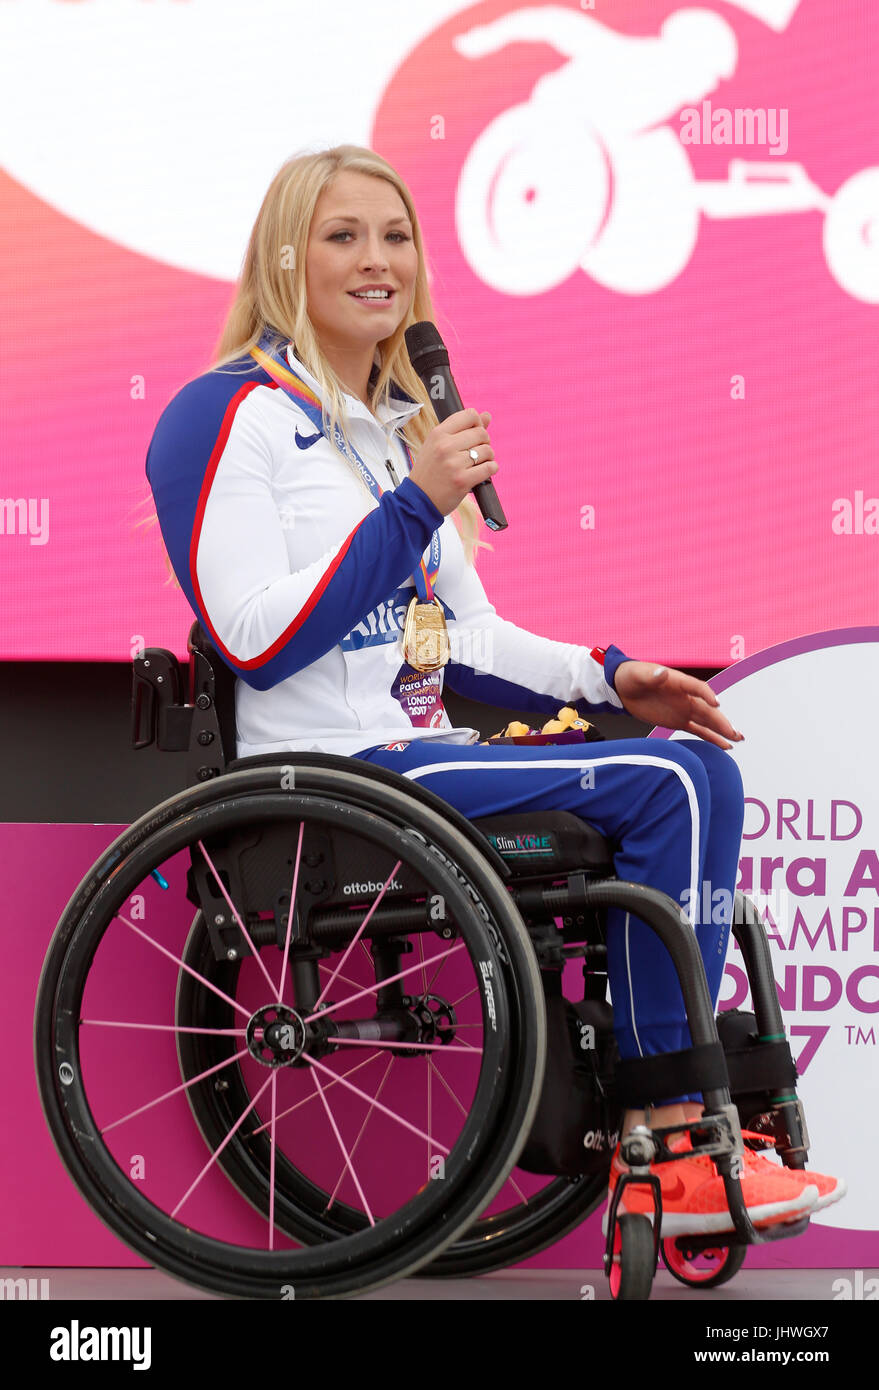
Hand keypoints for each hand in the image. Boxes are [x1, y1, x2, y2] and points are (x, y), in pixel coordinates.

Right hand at [407, 409, 497, 515]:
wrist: (418, 500)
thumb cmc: (429, 472)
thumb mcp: (438, 445)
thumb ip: (462, 429)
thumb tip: (487, 415)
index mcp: (438, 434)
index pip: (470, 415)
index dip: (478, 423)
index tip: (475, 434)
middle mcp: (445, 446)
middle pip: (481, 433)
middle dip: (484, 442)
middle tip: (476, 452)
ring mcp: (454, 464)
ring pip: (487, 451)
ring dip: (487, 457)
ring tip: (477, 464)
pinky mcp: (463, 480)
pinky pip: (489, 468)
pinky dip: (491, 469)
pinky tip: (483, 472)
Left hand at [614, 661, 743, 749]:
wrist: (624, 687)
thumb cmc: (632, 676)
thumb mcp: (639, 675)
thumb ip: (652, 675)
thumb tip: (663, 672)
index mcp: (679, 682)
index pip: (697, 688)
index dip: (707, 695)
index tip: (716, 703)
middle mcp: (686, 696)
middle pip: (707, 709)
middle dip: (721, 720)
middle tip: (733, 732)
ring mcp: (684, 710)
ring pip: (707, 721)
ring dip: (723, 729)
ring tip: (739, 738)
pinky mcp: (678, 721)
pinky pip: (698, 730)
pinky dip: (711, 738)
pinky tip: (725, 745)